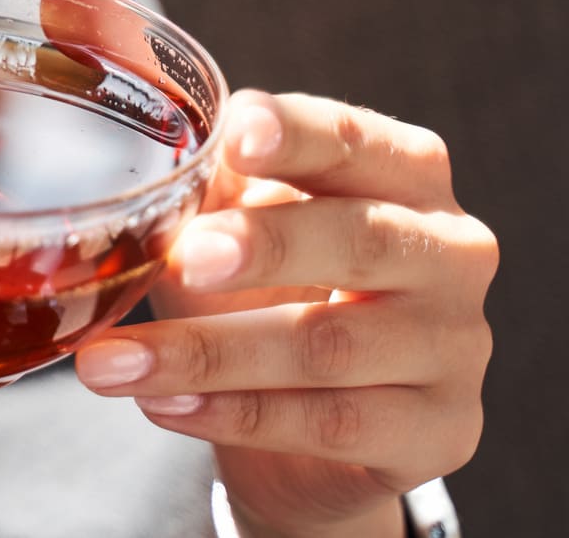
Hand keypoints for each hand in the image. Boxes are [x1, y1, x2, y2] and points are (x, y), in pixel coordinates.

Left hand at [75, 89, 495, 535]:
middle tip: (187, 257)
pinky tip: (163, 404)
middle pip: (360, 239)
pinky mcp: (441, 432)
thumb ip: (210, 187)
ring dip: (208, 354)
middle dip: (266, 247)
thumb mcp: (236, 221)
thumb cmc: (269, 286)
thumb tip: (148, 170)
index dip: (296, 135)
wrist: (312, 422)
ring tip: (114, 360)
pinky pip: (330, 423)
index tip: (235, 136)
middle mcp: (450, 251)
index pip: (352, 141)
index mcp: (404, 172)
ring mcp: (455, 347)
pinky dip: (235, 416)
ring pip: (328, 346)